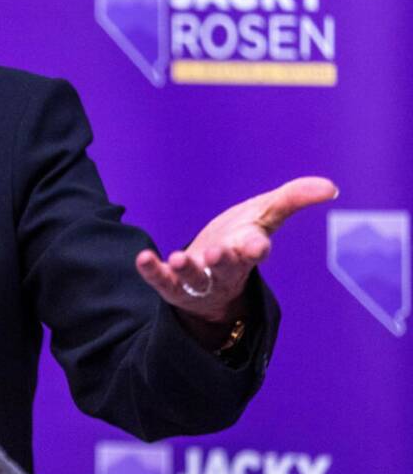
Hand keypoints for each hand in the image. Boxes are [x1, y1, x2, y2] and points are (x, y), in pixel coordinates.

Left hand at [135, 177, 337, 327]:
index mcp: (247, 251)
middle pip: (227, 267)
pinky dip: (152, 271)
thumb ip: (292, 198)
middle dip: (224, 261)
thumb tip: (330, 186)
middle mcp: (225, 268)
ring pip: (195, 278)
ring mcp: (199, 280)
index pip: (255, 250)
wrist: (210, 270)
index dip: (255, 248)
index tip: (257, 247)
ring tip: (178, 258)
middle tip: (217, 253)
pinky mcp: (173, 286)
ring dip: (188, 269)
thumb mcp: (264, 214)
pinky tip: (143, 258)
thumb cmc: (239, 237)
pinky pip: (162, 281)